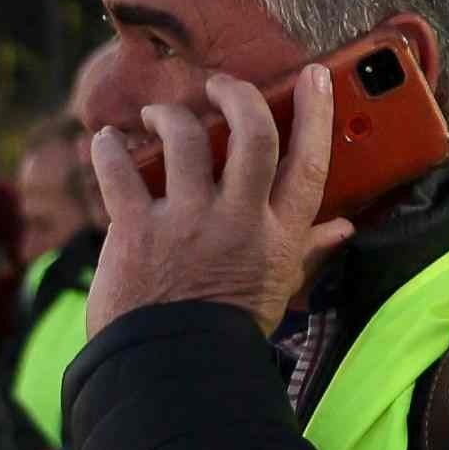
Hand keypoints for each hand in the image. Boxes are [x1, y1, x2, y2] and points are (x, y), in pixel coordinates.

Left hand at [90, 57, 333, 332]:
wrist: (174, 372)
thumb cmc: (228, 329)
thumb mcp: (279, 288)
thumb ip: (308, 250)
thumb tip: (342, 227)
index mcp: (278, 236)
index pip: (310, 162)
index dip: (317, 113)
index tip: (315, 77)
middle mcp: (237, 221)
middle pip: (252, 133)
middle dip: (238, 95)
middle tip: (222, 86)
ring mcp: (186, 223)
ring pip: (184, 138)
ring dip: (169, 115)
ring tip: (158, 116)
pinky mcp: (136, 231)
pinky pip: (118, 171)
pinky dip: (107, 149)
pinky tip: (105, 142)